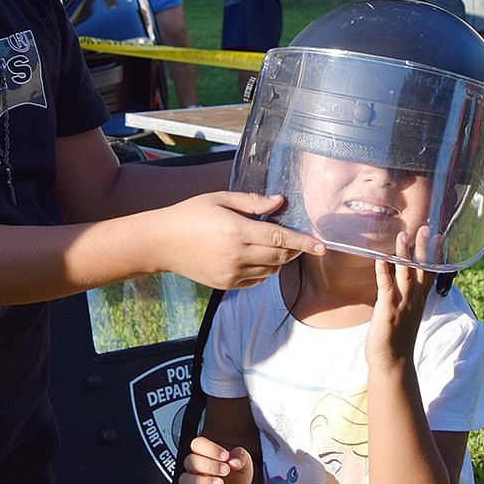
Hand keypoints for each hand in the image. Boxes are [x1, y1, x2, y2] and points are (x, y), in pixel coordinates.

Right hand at [154, 192, 323, 290]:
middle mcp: (237, 255)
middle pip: (280, 255)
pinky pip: (257, 280)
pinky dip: (264, 270)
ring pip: (271, 270)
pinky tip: (254, 257)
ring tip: (269, 244)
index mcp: (236, 230)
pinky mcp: (226, 284)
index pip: (281, 237)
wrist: (161, 243)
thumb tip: (280, 202)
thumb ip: (252, 202)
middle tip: (295, 238)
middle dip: (293, 248)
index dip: (304, 242)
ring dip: (279, 259)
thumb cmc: (189, 214)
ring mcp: (232, 273)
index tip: (322, 245)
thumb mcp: (220, 199)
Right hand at [179, 436, 254, 483]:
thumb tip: (234, 460)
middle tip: (225, 470)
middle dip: (209, 465)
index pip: (197, 444)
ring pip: (185, 480)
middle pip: (190, 461)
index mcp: (204, 454)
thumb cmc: (237, 477)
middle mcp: (195, 468)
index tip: (225, 456)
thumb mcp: (244, 464)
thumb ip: (241, 457)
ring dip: (202, 481)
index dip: (210, 449)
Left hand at [366, 229, 434, 366]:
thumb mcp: (405, 314)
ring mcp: (403, 305)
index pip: (429, 273)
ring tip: (403, 235)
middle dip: (424, 248)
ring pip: (405, 274)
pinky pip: (386, 287)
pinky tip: (381, 258)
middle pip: (421, 269)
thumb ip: (405, 297)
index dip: (435, 255)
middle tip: (426, 228)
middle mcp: (414, 301)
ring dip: (404, 254)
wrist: (393, 363)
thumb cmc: (396, 339)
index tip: (439, 237)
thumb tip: (399, 280)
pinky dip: (383, 272)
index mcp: (419, 301)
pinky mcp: (388, 310)